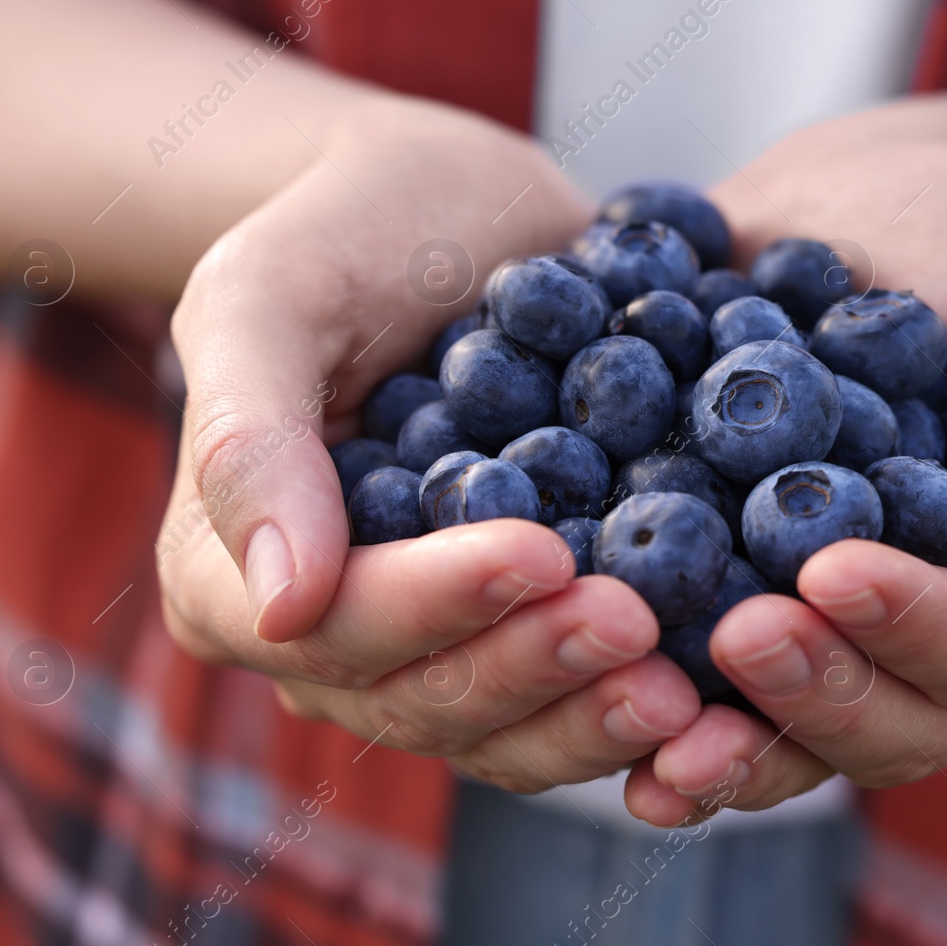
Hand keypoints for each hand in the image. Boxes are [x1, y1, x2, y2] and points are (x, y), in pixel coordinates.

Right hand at [158, 97, 699, 791]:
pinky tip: (716, 691)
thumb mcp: (269, 293)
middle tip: (638, 625)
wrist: (454, 214)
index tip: (540, 554)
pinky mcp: (521, 636)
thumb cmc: (345, 234)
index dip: (435, 604)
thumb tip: (279, 602)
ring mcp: (431, 650)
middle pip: (425, 701)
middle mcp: (328, 640)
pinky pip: (571, 699)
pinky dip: (637, 705)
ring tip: (689, 685)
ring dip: (593, 715)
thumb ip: (248, 436)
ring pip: (505, 731)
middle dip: (532, 668)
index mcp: (230, 576)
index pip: (333, 626)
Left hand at [623, 104, 946, 822]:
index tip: (836, 571)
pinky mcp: (724, 598)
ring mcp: (820, 633)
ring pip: (788, 732)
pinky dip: (639, 695)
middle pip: (888, 724)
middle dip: (817, 692)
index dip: (919, 629)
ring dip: (727, 743)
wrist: (868, 205)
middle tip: (742, 634)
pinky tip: (581, 690)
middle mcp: (923, 641)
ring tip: (654, 721)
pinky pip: (690, 675)